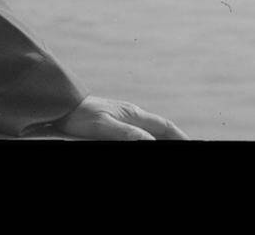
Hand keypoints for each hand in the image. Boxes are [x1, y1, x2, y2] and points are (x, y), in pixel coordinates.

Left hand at [56, 96, 188, 139]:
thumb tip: (151, 142)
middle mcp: (131, 114)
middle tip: (186, 149)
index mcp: (133, 114)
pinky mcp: (113, 122)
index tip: (194, 145)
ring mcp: (122, 117)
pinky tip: (146, 144)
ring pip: (149, 130)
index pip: (165, 126)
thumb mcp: (104, 126)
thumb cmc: (80, 115)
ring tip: (171, 147)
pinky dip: (148, 139)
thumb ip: (128, 134)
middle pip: (160, 128)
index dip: (181, 137)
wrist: (61, 105)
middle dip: (175, 139)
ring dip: (162, 139)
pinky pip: (137, 132)